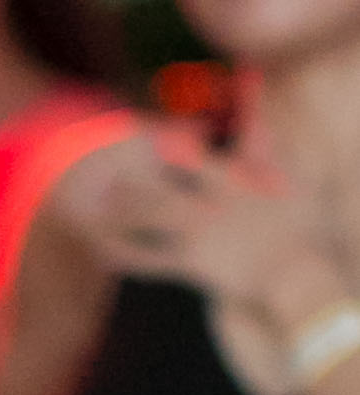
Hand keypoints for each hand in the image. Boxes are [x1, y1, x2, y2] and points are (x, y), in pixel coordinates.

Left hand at [77, 127, 348, 331]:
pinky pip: (154, 262)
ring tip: (91, 208)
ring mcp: (199, 236)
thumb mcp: (292, 181)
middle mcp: (210, 206)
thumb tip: (262, 119)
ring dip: (119, 214)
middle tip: (99, 174)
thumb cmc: (303, 231)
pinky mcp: (194, 266)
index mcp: (233, 183)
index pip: (193, 158)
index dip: (165, 148)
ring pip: (150, 219)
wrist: (298, 276)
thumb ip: (270, 148)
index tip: (142, 138)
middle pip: (161, 186)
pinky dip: (129, 258)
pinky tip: (104, 256)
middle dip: (129, 181)